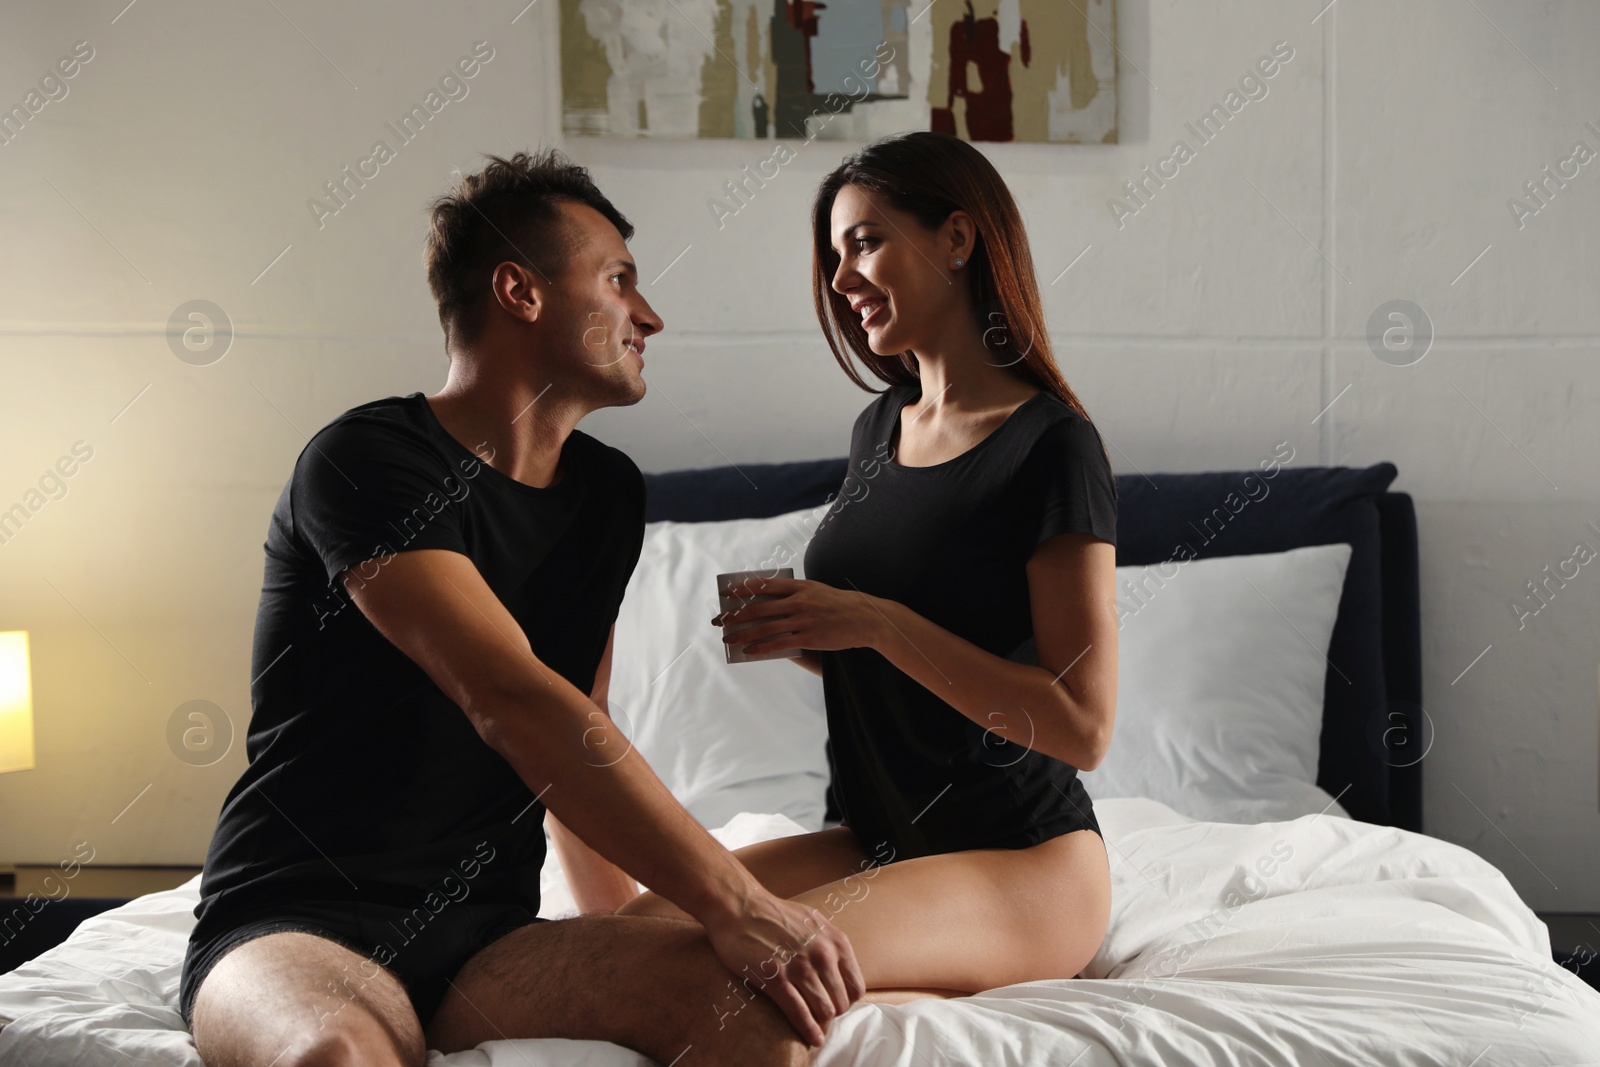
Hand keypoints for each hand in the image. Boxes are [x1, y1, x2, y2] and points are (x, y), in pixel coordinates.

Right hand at [701, 888, 865, 1046]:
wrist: (739, 906)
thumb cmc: (773, 915)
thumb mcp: (814, 923)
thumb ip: (829, 946)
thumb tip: (838, 972)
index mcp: (836, 942)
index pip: (856, 987)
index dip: (846, 1002)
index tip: (834, 1006)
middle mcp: (823, 954)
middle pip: (841, 1003)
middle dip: (832, 1016)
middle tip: (820, 1020)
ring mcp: (800, 966)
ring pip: (823, 1010)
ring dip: (821, 1026)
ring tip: (816, 1033)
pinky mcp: (776, 977)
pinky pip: (799, 1012)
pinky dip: (808, 1030)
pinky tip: (811, 1039)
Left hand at [711, 577, 882, 656]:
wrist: (865, 618)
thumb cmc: (839, 604)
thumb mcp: (816, 590)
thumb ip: (795, 593)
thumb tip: (769, 600)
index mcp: (799, 586)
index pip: (764, 585)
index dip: (742, 589)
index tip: (726, 593)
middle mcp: (798, 601)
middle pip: (758, 608)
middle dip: (735, 615)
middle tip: (719, 620)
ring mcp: (803, 620)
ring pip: (764, 628)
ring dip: (742, 634)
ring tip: (728, 639)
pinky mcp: (808, 638)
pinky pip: (779, 644)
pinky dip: (761, 648)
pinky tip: (749, 651)